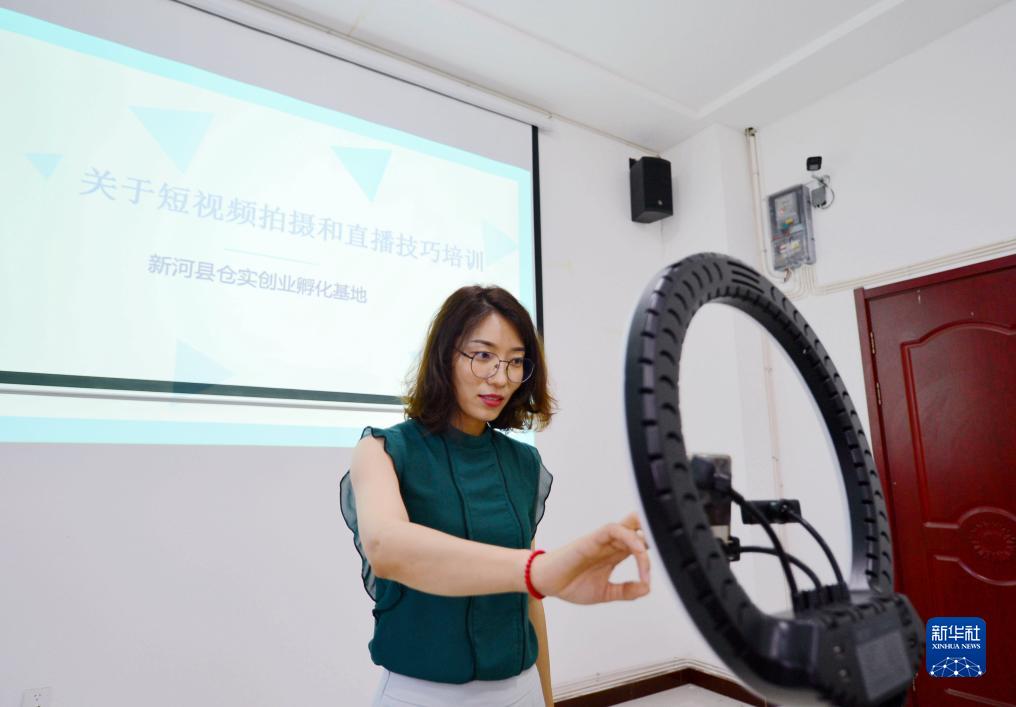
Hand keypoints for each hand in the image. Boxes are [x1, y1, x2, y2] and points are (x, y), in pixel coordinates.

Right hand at [530, 512, 649, 603]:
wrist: (546, 583)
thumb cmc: (570, 584)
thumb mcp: (605, 593)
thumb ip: (625, 590)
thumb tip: (647, 588)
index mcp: (615, 554)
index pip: (640, 542)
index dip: (654, 550)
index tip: (661, 570)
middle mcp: (611, 543)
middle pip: (638, 525)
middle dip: (654, 532)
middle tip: (666, 548)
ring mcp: (603, 539)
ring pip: (630, 525)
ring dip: (644, 539)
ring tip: (649, 561)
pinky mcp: (593, 538)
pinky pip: (614, 529)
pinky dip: (630, 538)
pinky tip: (638, 554)